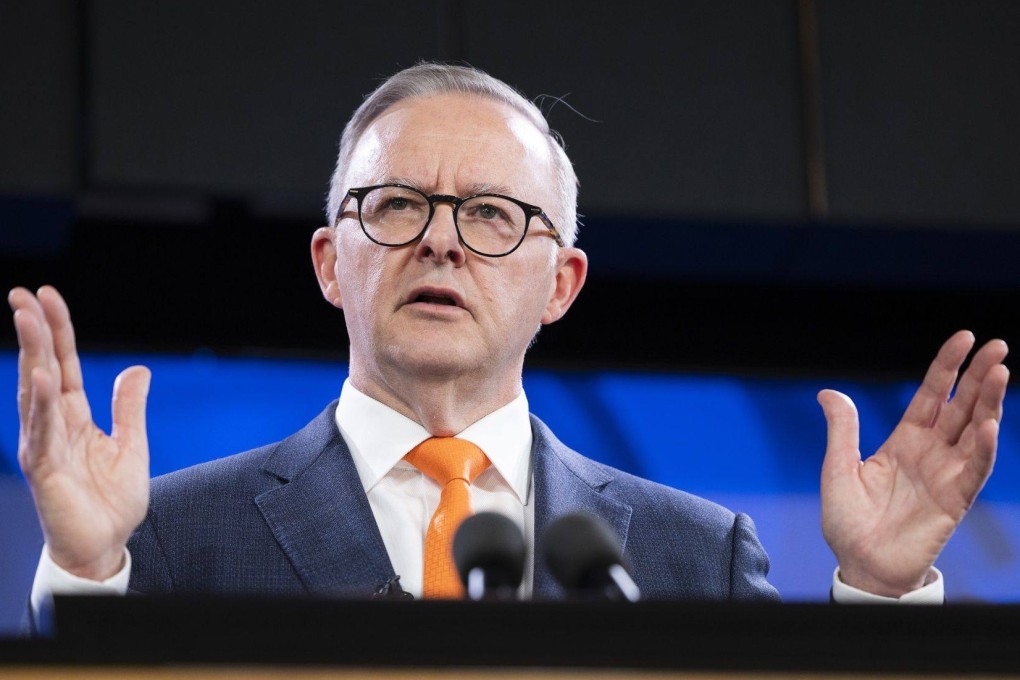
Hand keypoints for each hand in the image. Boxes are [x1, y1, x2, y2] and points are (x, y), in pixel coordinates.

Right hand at [9, 286, 150, 580]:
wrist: (104, 546)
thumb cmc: (110, 500)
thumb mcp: (131, 444)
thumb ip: (129, 408)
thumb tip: (137, 369)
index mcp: (74, 416)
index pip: (62, 363)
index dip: (57, 330)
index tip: (47, 295)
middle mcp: (53, 425)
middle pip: (42, 368)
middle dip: (34, 330)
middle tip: (23, 294)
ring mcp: (44, 445)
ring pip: (35, 392)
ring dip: (31, 354)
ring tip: (26, 319)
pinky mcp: (44, 470)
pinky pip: (41, 432)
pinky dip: (41, 404)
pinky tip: (40, 378)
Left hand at [818, 331, 1008, 596]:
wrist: (859, 564)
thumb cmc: (848, 520)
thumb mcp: (838, 467)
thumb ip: (843, 430)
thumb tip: (828, 392)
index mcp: (904, 440)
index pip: (931, 394)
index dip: (946, 366)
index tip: (964, 337)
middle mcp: (930, 452)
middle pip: (960, 405)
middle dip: (979, 375)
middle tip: (997, 345)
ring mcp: (946, 474)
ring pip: (974, 431)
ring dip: (989, 403)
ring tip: (1000, 372)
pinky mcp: (954, 500)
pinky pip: (973, 469)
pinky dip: (983, 447)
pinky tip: (990, 424)